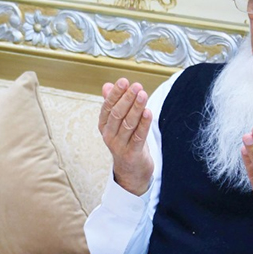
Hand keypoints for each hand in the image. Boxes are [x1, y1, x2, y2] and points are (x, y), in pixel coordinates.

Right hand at [98, 78, 153, 195]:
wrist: (131, 172)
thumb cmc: (126, 143)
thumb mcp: (117, 124)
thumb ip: (112, 104)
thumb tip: (107, 85)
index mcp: (104, 126)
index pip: (107, 107)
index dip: (115, 94)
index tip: (123, 81)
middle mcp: (109, 135)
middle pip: (117, 114)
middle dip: (127, 98)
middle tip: (136, 86)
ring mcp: (119, 145)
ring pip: (128, 124)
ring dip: (136, 108)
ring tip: (143, 95)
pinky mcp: (132, 154)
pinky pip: (138, 136)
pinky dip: (144, 124)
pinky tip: (148, 112)